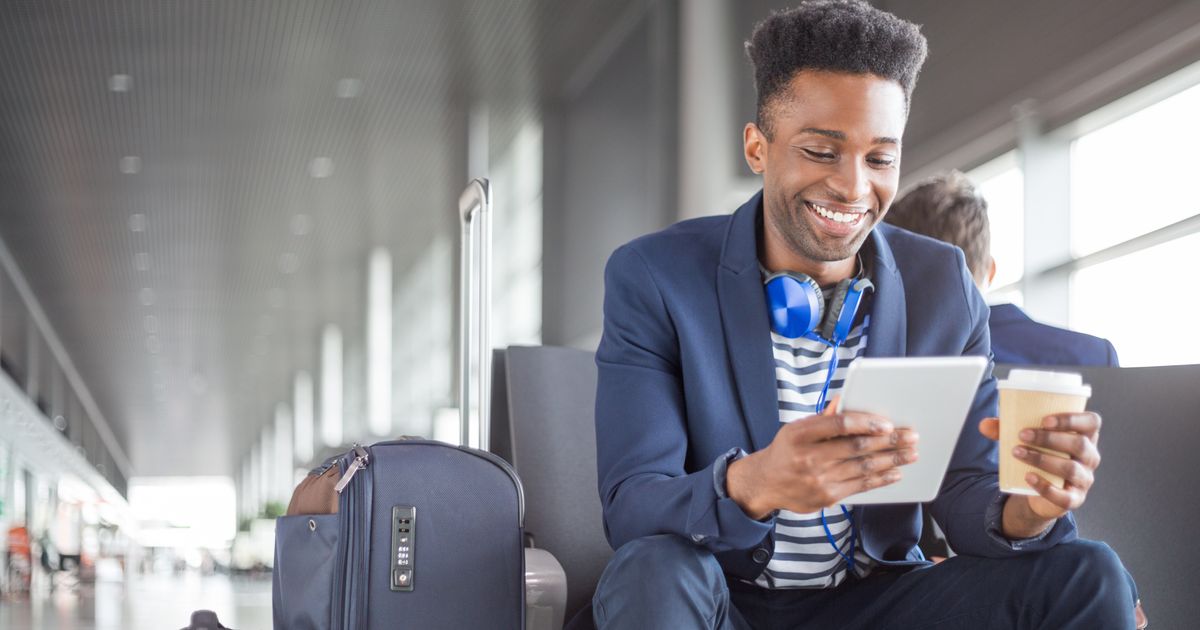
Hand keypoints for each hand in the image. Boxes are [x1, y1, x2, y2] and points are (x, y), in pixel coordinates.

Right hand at [728, 397, 918, 518]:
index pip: (839, 425)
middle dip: (889, 442)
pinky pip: (860, 486)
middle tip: (911, 436)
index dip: (866, 423)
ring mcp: (818, 479)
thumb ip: (823, 418)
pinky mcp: (827, 497)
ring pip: (863, 467)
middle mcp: (809, 457)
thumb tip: (844, 400)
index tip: (887, 423)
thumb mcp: (796, 429)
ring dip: (891, 460)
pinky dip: (881, 479)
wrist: (765, 483)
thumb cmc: (786, 451)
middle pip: (857, 447)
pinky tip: (895, 472)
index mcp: (800, 434)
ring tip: (910, 453)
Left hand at [979, 412, 1101, 522]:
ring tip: (1017, 452)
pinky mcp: (1074, 499)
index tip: (1045, 419)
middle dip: (1049, 438)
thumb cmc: (1039, 455)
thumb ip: (1005, 430)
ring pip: (1070, 468)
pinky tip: (1028, 477)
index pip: (1092, 422)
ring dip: (1042, 459)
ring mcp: (1084, 479)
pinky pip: (1065, 496)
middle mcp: (1089, 457)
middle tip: (1022, 435)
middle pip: (1079, 444)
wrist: (1037, 489)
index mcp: (1084, 436)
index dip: (1073, 419)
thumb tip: (984, 424)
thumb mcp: (1026, 440)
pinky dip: (1045, 486)